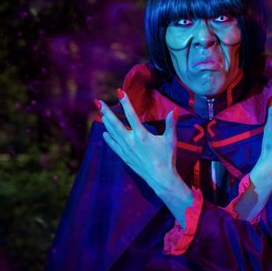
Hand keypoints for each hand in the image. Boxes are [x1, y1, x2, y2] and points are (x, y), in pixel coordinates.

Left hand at [97, 90, 192, 225]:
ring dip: (106, 123)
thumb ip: (171, 124)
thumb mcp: (170, 140)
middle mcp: (131, 141)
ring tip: (100, 114)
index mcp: (142, 135)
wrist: (161, 178)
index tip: (119, 92)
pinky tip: (104, 134)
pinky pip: (114, 146)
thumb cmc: (167, 158)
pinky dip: (109, 140)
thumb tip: (174, 110)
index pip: (131, 115)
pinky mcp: (126, 158)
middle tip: (98, 102)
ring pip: (113, 134)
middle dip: (106, 112)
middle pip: (115, 123)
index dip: (125, 102)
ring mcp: (127, 150)